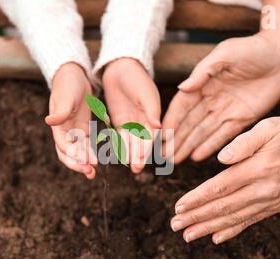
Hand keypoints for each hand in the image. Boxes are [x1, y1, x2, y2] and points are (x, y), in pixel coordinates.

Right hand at [45, 62, 96, 178]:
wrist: (74, 75)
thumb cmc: (68, 84)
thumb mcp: (66, 96)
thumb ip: (61, 111)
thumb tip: (48, 122)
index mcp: (58, 126)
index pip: (64, 146)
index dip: (74, 156)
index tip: (86, 162)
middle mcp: (64, 132)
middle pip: (68, 154)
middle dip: (78, 164)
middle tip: (90, 172)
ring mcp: (73, 131)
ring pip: (78, 152)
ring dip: (84, 162)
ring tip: (94, 172)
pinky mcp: (82, 129)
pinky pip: (86, 145)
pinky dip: (91, 153)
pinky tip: (100, 160)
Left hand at [102, 58, 160, 172]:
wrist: (121, 68)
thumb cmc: (137, 78)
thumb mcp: (146, 93)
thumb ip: (151, 110)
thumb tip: (159, 126)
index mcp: (154, 115)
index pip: (152, 135)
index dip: (148, 147)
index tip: (144, 158)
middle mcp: (145, 122)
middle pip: (142, 142)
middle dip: (140, 155)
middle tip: (137, 169)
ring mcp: (132, 123)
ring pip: (132, 142)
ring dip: (132, 154)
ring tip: (131, 167)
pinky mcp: (120, 122)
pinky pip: (121, 137)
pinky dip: (121, 147)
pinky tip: (121, 157)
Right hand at [162, 33, 279, 163]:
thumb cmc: (251, 48)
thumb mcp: (224, 54)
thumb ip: (202, 72)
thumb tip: (181, 89)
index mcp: (203, 83)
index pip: (182, 107)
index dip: (171, 122)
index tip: (160, 137)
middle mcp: (211, 99)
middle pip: (189, 124)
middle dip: (176, 140)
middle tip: (164, 156)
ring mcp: (226, 110)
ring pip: (203, 132)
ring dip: (189, 146)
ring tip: (175, 160)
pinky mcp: (243, 118)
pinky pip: (223, 135)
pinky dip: (209, 146)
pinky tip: (196, 156)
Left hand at [170, 111, 279, 243]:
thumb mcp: (269, 127)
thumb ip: (243, 143)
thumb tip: (221, 159)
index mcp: (258, 168)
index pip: (220, 188)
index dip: (197, 198)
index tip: (178, 206)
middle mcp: (264, 189)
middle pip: (223, 207)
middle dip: (196, 217)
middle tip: (174, 225)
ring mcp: (271, 201)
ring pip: (234, 218)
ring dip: (209, 228)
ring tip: (188, 235)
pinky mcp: (277, 206)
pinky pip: (251, 221)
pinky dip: (232, 230)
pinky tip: (216, 238)